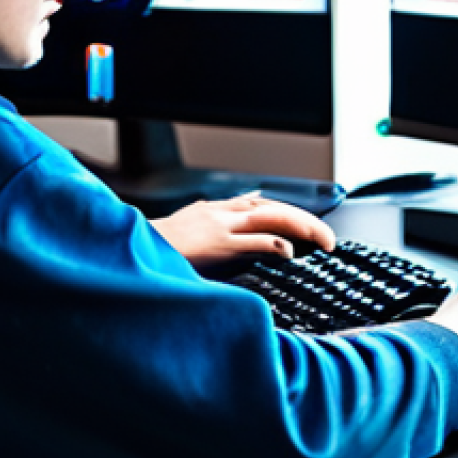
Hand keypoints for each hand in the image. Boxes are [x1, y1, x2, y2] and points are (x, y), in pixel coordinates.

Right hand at [150, 192, 335, 269]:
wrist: (129, 251)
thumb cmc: (157, 248)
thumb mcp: (189, 229)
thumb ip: (217, 228)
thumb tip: (246, 225)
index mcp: (214, 210)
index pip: (261, 204)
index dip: (289, 213)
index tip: (309, 226)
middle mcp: (220, 213)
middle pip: (274, 207)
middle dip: (306, 220)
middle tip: (328, 239)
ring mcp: (219, 227)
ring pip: (272, 218)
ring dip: (303, 228)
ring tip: (323, 241)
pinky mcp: (216, 245)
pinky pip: (253, 242)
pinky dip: (275, 245)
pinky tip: (289, 252)